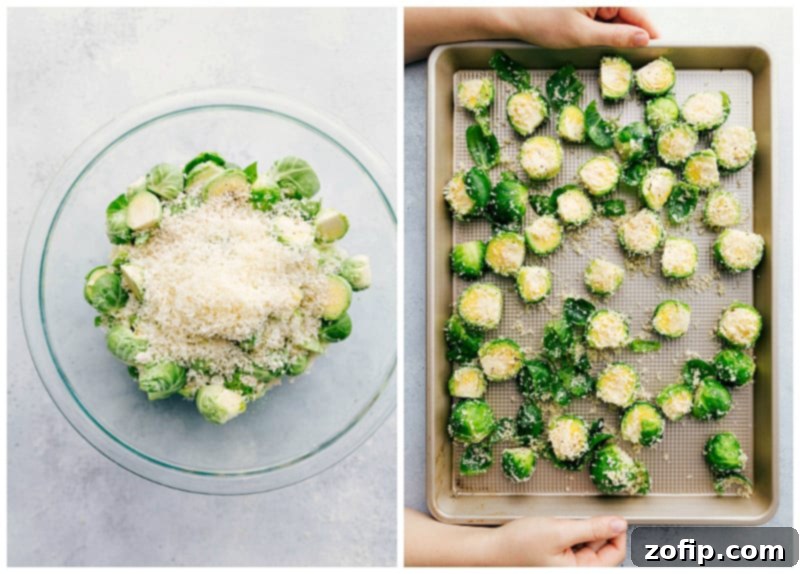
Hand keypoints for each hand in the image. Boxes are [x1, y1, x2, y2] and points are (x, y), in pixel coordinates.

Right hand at [404, 509, 627, 566]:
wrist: (491, 549)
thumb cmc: (519, 544)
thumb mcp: (559, 530)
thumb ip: (592, 528)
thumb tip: (619, 524)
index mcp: (581, 572)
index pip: (615, 553)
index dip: (616, 531)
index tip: (612, 515)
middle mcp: (576, 572)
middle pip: (603, 548)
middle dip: (593, 529)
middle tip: (575, 519)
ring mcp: (568, 567)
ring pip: (589, 545)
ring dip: (581, 531)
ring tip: (560, 525)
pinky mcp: (559, 560)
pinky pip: (575, 545)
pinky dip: (570, 534)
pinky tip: (555, 529)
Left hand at [499, 7, 658, 48]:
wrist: (513, 17)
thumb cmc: (541, 22)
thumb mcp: (582, 34)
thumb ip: (615, 36)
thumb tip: (642, 38)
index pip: (635, 10)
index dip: (647, 28)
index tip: (658, 42)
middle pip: (625, 12)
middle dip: (629, 31)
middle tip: (635, 54)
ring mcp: (589, 0)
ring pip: (612, 16)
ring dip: (614, 31)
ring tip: (607, 48)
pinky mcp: (581, 4)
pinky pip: (599, 16)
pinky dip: (601, 28)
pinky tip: (596, 39)